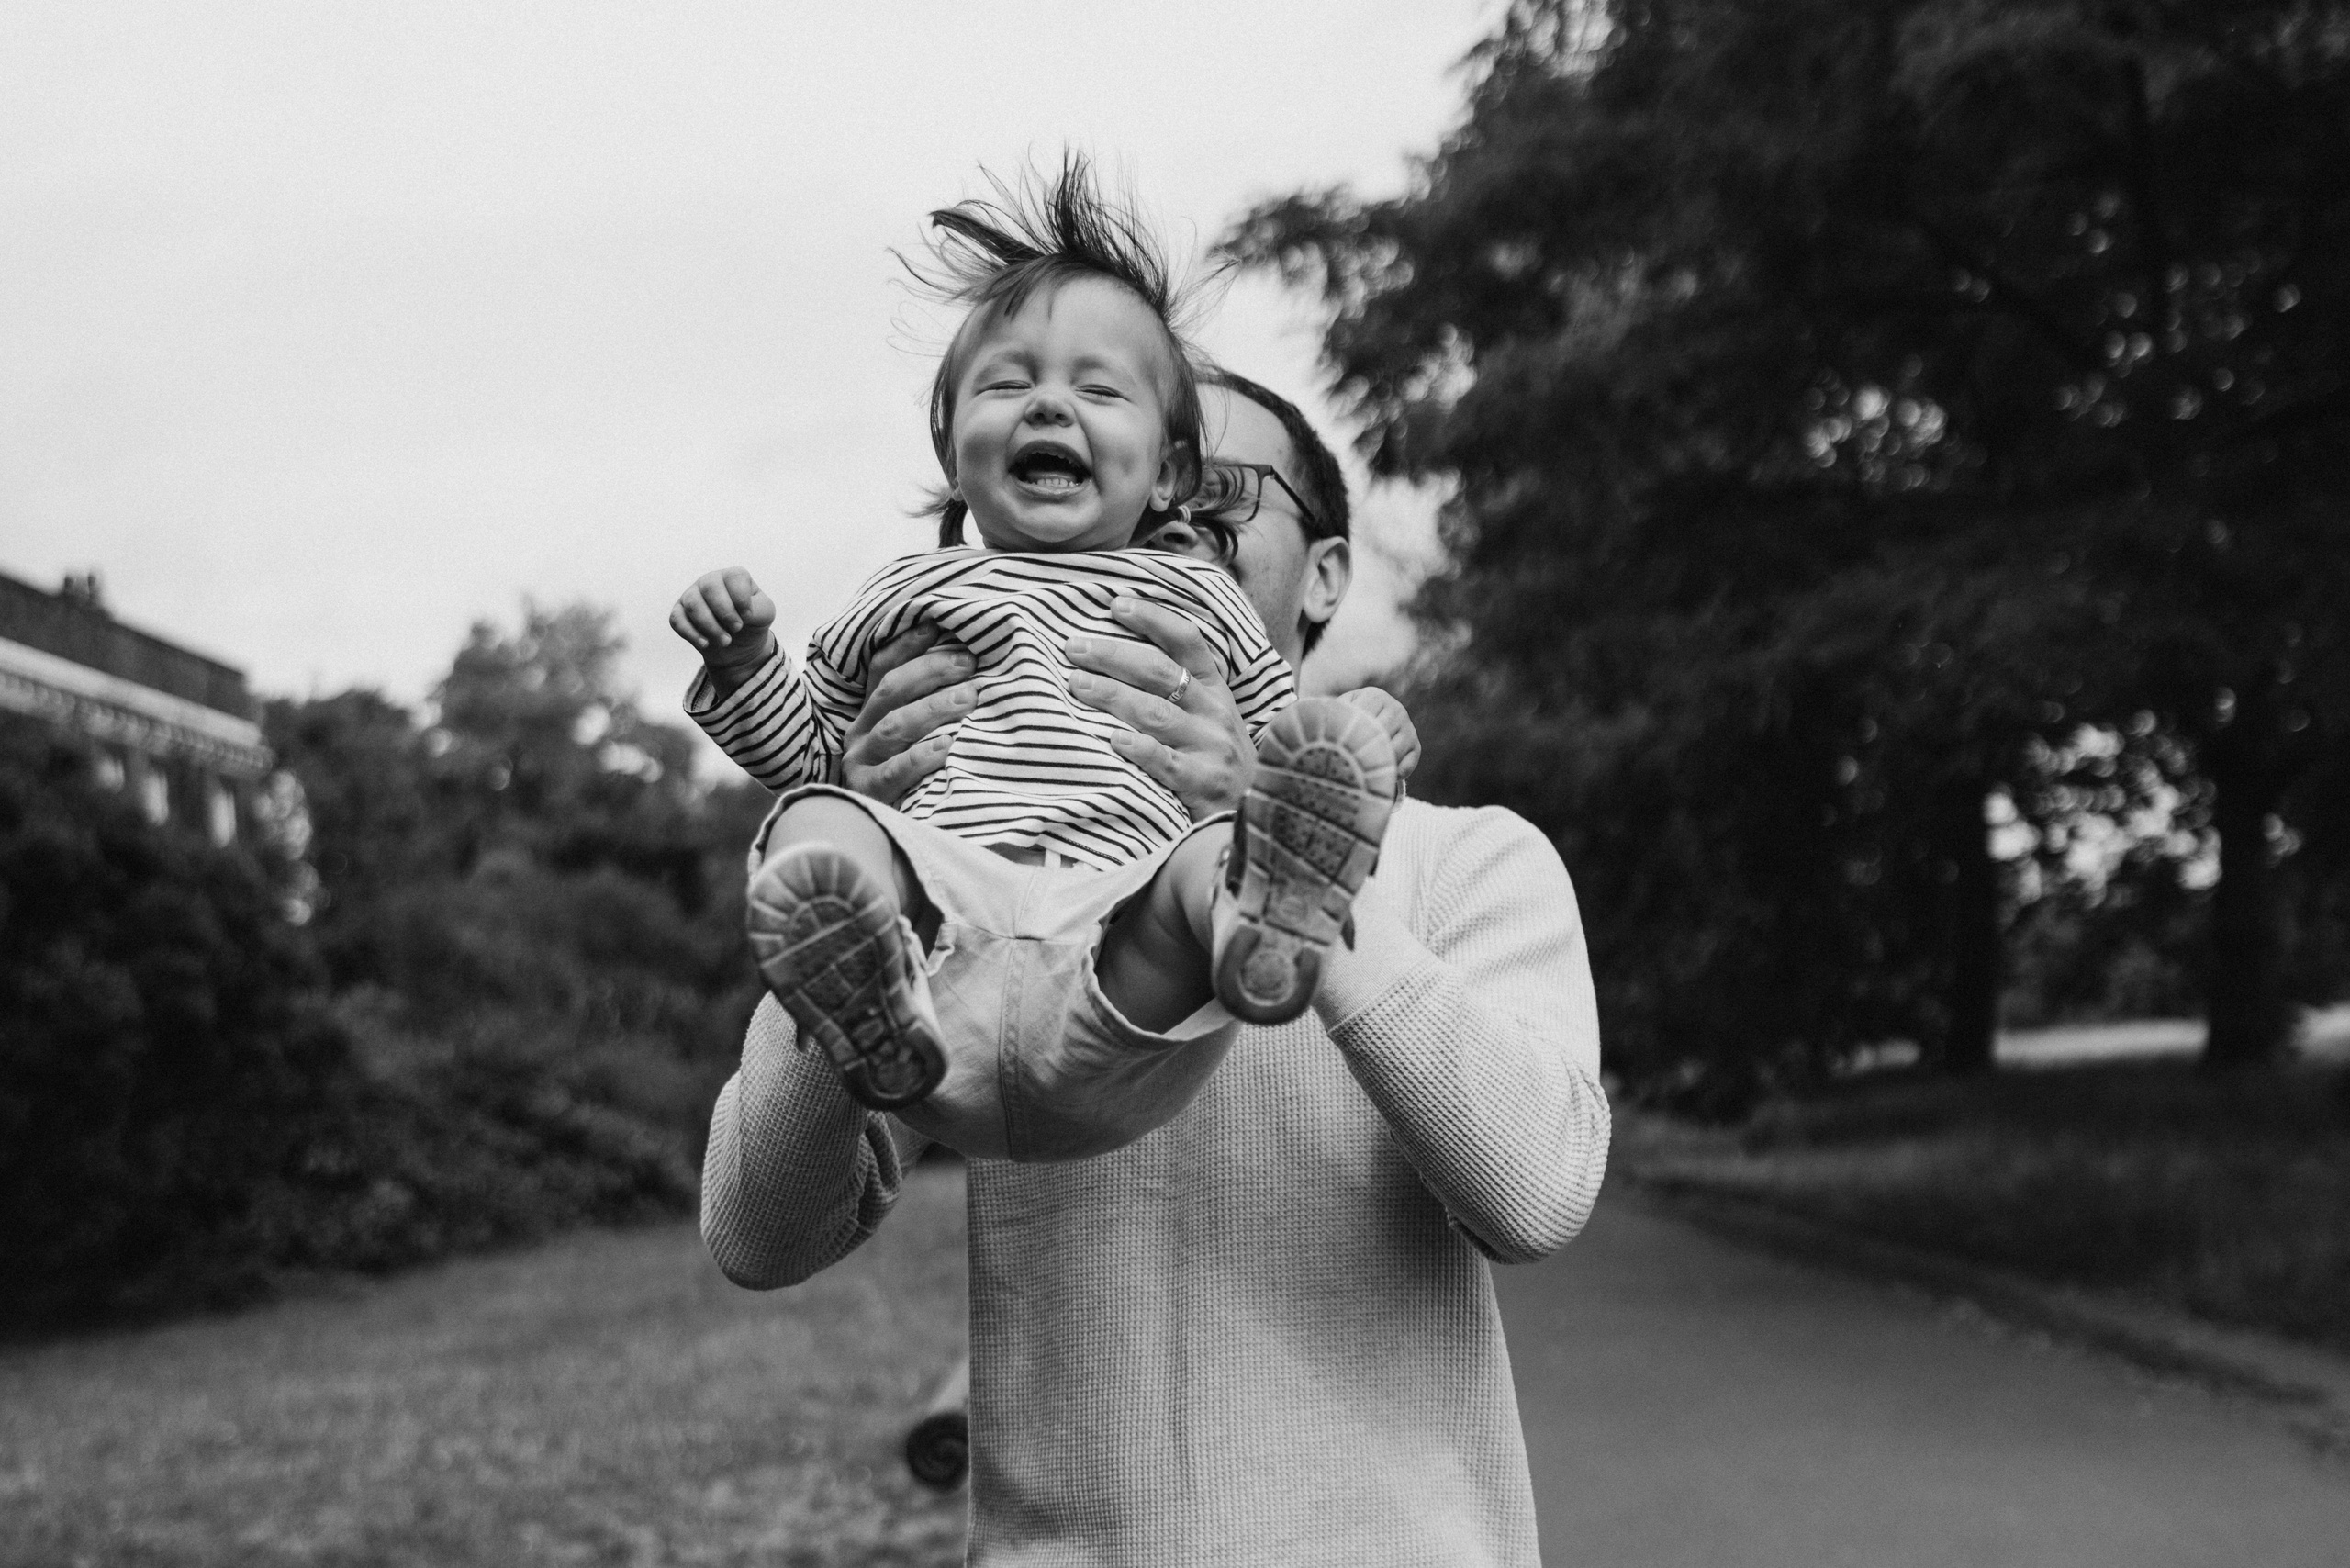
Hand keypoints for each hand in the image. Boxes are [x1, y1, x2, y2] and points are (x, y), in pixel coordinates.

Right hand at [670, 568, 777, 686]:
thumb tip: (740, 614)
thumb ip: (758, 609)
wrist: (738, 646)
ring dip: (710, 627)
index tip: (748, 617)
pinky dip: (692, 634)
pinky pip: (677, 619)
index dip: (741, 599)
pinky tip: (705, 644)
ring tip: (725, 641)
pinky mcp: (679, 613)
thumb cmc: (752, 622)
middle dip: (725, 612)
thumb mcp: (765, 615)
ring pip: (693, 604)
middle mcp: (710, 580)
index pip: (734, 577)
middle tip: (737, 629)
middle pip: (710, 587)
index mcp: (733, 577)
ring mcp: (692, 595)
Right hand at [841, 622, 979, 807]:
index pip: (883, 667)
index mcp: (870, 713)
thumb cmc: (910, 780)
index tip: (938, 624)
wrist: (875, 836)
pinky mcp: (870, 794)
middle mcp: (861, 733)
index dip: (908, 644)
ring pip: (894, 726)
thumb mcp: (916, 738)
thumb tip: (973, 671)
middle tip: (970, 664)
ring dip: (932, 708)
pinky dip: (920, 758)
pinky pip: (894, 772)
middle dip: (930, 671)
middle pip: (891, 690)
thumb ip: (931, 707)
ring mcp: (861, 763)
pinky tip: (947, 748)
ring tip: (967, 699)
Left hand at [1064, 596, 1254, 819]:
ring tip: (1077, 684)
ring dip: (1113, 695)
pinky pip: (1166, 762)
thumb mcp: (1209, 710)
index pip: (1186, 640)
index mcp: (1214, 686)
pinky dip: (1139, 749)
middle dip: (1114, 656)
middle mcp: (1213, 711)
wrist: (1253, 806)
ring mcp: (1208, 746)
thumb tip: (1115, 649)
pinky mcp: (1201, 782)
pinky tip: (1113, 739)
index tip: (1116, 605)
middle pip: (1160, 672)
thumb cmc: (1214, 752)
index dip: (1153, 618)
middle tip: (1075, 648)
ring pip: (1156, 713)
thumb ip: (1175, 682)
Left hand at [1337, 686, 1419, 796]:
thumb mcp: (1340, 711)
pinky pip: (1407, 764)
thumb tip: (1329, 729)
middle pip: (1381, 734)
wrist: (1367, 726)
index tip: (1340, 748)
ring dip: (1378, 764)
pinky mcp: (1416, 746)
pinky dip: (1394, 774)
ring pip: (1394, 751)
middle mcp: (1396, 709)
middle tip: (1349, 764)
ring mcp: (1408, 728)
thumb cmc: (1347, 719)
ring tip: (1361, 771)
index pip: (1364, 716)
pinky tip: (1379, 774)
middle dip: (1365, 751)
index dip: (1352, 734)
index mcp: (1375, 696)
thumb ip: (1335, 714)